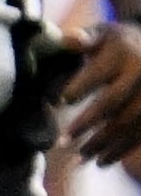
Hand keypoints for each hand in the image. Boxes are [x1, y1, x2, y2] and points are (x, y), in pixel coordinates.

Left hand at [57, 23, 140, 166]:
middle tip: (63, 142)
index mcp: (122, 53)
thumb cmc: (115, 43)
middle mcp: (140, 73)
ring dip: (105, 143)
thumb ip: (81, 38)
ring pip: (130, 122)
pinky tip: (102, 162)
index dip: (80, 86)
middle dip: (88, 123)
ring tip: (81, 158)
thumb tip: (68, 38)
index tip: (61, 100)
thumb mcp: (101, 33)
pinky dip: (122, 150)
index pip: (99, 73)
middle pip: (114, 101)